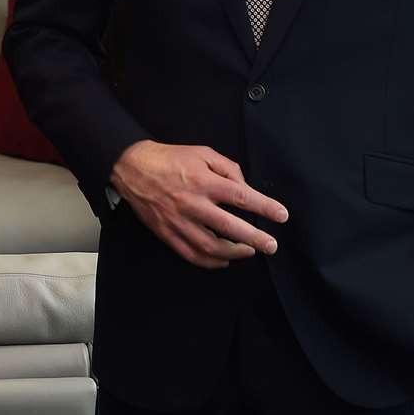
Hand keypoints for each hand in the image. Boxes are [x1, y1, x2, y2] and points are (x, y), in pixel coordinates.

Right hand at [109, 140, 286, 269]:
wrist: (132, 168)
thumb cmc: (170, 159)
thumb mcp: (202, 153)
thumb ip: (228, 167)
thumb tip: (245, 187)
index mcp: (203, 180)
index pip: (241, 197)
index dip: (265, 207)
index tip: (281, 215)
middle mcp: (192, 203)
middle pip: (230, 226)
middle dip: (255, 238)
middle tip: (271, 245)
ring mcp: (179, 221)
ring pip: (211, 246)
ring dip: (235, 252)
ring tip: (249, 251)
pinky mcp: (167, 233)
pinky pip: (192, 254)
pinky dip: (211, 261)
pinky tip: (224, 259)